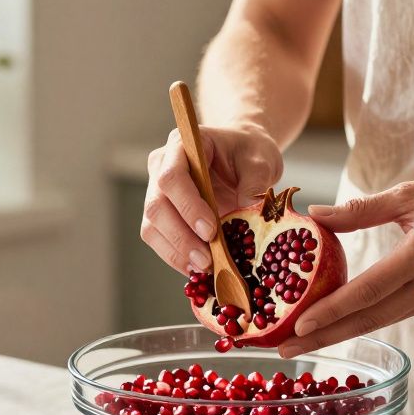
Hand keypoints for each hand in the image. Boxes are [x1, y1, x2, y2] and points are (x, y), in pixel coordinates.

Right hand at [141, 124, 282, 273]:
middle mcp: (161, 167)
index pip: (171, 177)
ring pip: (152, 227)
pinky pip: (159, 240)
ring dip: (176, 253)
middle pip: (156, 206)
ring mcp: (157, 192)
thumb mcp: (261, 160)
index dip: (187, 206)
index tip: (210, 230)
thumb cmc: (249, 152)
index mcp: (182, 145)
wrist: (242, 156)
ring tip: (206, 268)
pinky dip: (177, 258)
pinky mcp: (161, 215)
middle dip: (181, 238)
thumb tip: (249, 209)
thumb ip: (255, 181)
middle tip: (208, 260)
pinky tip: (199, 269)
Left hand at [278, 167, 413, 357]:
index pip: (368, 291)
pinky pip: (401, 310)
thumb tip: (315, 215)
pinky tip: (341, 319)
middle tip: (285, 349)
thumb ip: (363, 209)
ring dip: (344, 332)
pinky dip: (370, 316)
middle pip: (371, 319)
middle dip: (326, 338)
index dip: (332, 312)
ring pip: (385, 319)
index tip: (299, 327)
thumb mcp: (412, 193)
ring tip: (304, 341)